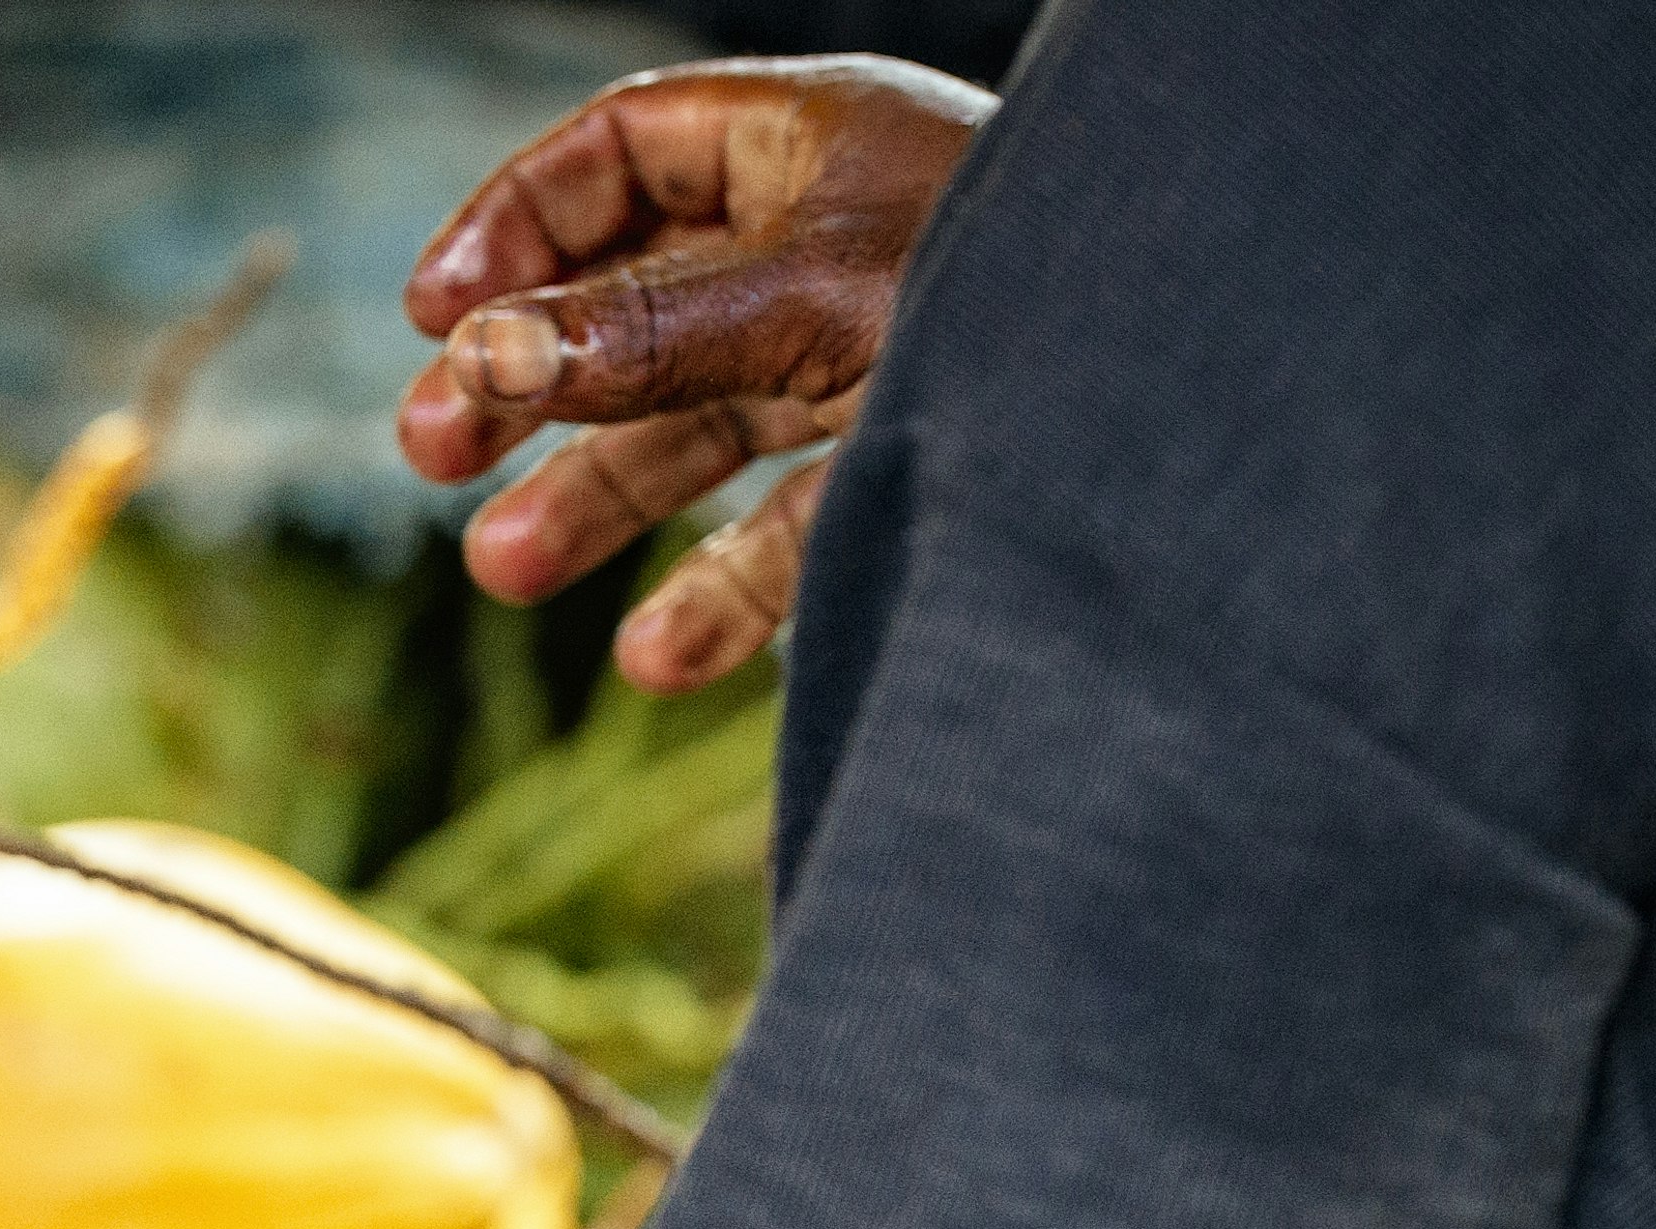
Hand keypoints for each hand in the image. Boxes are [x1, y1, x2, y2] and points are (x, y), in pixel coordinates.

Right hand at [398, 55, 992, 691]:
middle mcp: (835, 246)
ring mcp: (872, 361)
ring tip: (501, 570)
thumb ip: (643, 333)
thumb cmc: (1038, 293)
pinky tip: (652, 656)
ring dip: (594, 497)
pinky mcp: (915, 474)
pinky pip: (791, 527)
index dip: (514, 224)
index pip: (623, 152)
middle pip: (635, 300)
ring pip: (698, 425)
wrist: (1231, 417)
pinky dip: (719, 591)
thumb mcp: (809, 298)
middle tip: (425, 455)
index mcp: (817, 144)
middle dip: (530, 381)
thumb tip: (476, 358)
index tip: (433, 316)